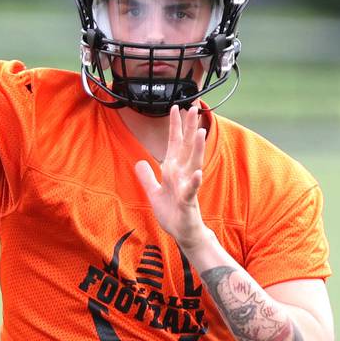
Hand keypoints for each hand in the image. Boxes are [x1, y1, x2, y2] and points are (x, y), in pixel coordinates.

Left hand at [135, 105, 208, 254]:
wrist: (183, 233)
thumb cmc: (172, 213)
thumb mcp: (153, 192)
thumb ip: (146, 176)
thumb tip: (139, 162)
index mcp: (174, 170)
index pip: (175, 143)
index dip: (175, 126)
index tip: (176, 107)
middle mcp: (183, 174)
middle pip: (187, 147)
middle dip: (190, 127)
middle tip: (194, 107)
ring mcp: (187, 187)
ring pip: (193, 164)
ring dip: (197, 148)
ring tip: (200, 131)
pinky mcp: (188, 202)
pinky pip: (191, 190)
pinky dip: (194, 182)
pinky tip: (198, 173)